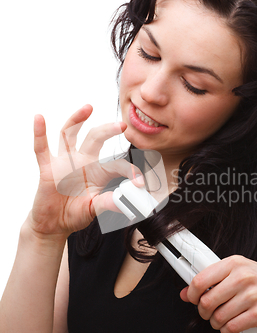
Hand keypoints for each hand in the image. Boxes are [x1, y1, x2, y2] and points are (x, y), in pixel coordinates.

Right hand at [29, 105, 143, 238]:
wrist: (54, 225)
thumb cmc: (75, 214)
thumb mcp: (94, 209)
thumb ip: (107, 204)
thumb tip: (125, 204)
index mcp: (98, 172)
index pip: (116, 165)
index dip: (129, 171)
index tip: (140, 182)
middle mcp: (82, 162)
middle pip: (95, 139)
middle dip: (108, 130)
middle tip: (121, 124)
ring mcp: (64, 163)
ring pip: (70, 135)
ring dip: (77, 119)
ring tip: (88, 107)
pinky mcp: (47, 168)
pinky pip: (41, 149)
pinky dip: (39, 133)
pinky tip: (39, 118)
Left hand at [180, 254, 256, 332]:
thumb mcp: (241, 273)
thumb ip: (213, 281)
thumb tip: (186, 293)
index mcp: (235, 264)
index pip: (201, 280)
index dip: (192, 293)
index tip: (194, 299)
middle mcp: (243, 277)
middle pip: (207, 301)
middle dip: (204, 312)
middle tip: (209, 313)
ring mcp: (252, 296)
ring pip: (218, 316)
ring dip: (217, 322)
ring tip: (222, 320)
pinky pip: (232, 327)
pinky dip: (228, 330)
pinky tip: (232, 325)